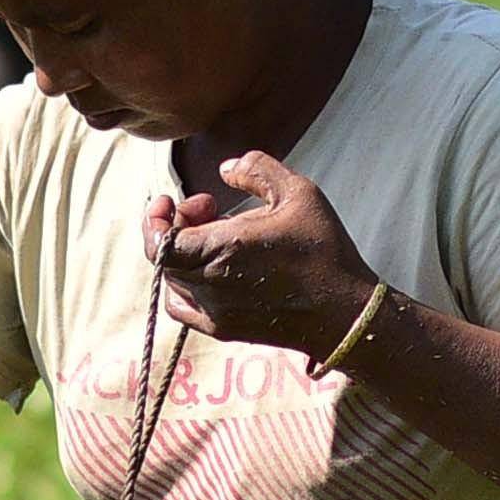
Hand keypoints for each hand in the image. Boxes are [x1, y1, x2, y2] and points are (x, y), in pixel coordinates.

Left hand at [147, 151, 382, 353]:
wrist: (344, 313)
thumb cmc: (323, 251)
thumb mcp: (298, 192)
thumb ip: (256, 170)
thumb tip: (224, 169)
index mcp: (223, 249)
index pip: (159, 241)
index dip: (155, 218)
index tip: (169, 199)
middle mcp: (210, 284)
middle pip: (165, 256)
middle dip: (178, 224)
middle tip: (210, 208)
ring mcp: (214, 311)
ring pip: (173, 278)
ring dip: (184, 253)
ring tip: (219, 236)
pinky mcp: (223, 330)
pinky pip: (182, 307)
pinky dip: (184, 284)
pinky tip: (210, 269)